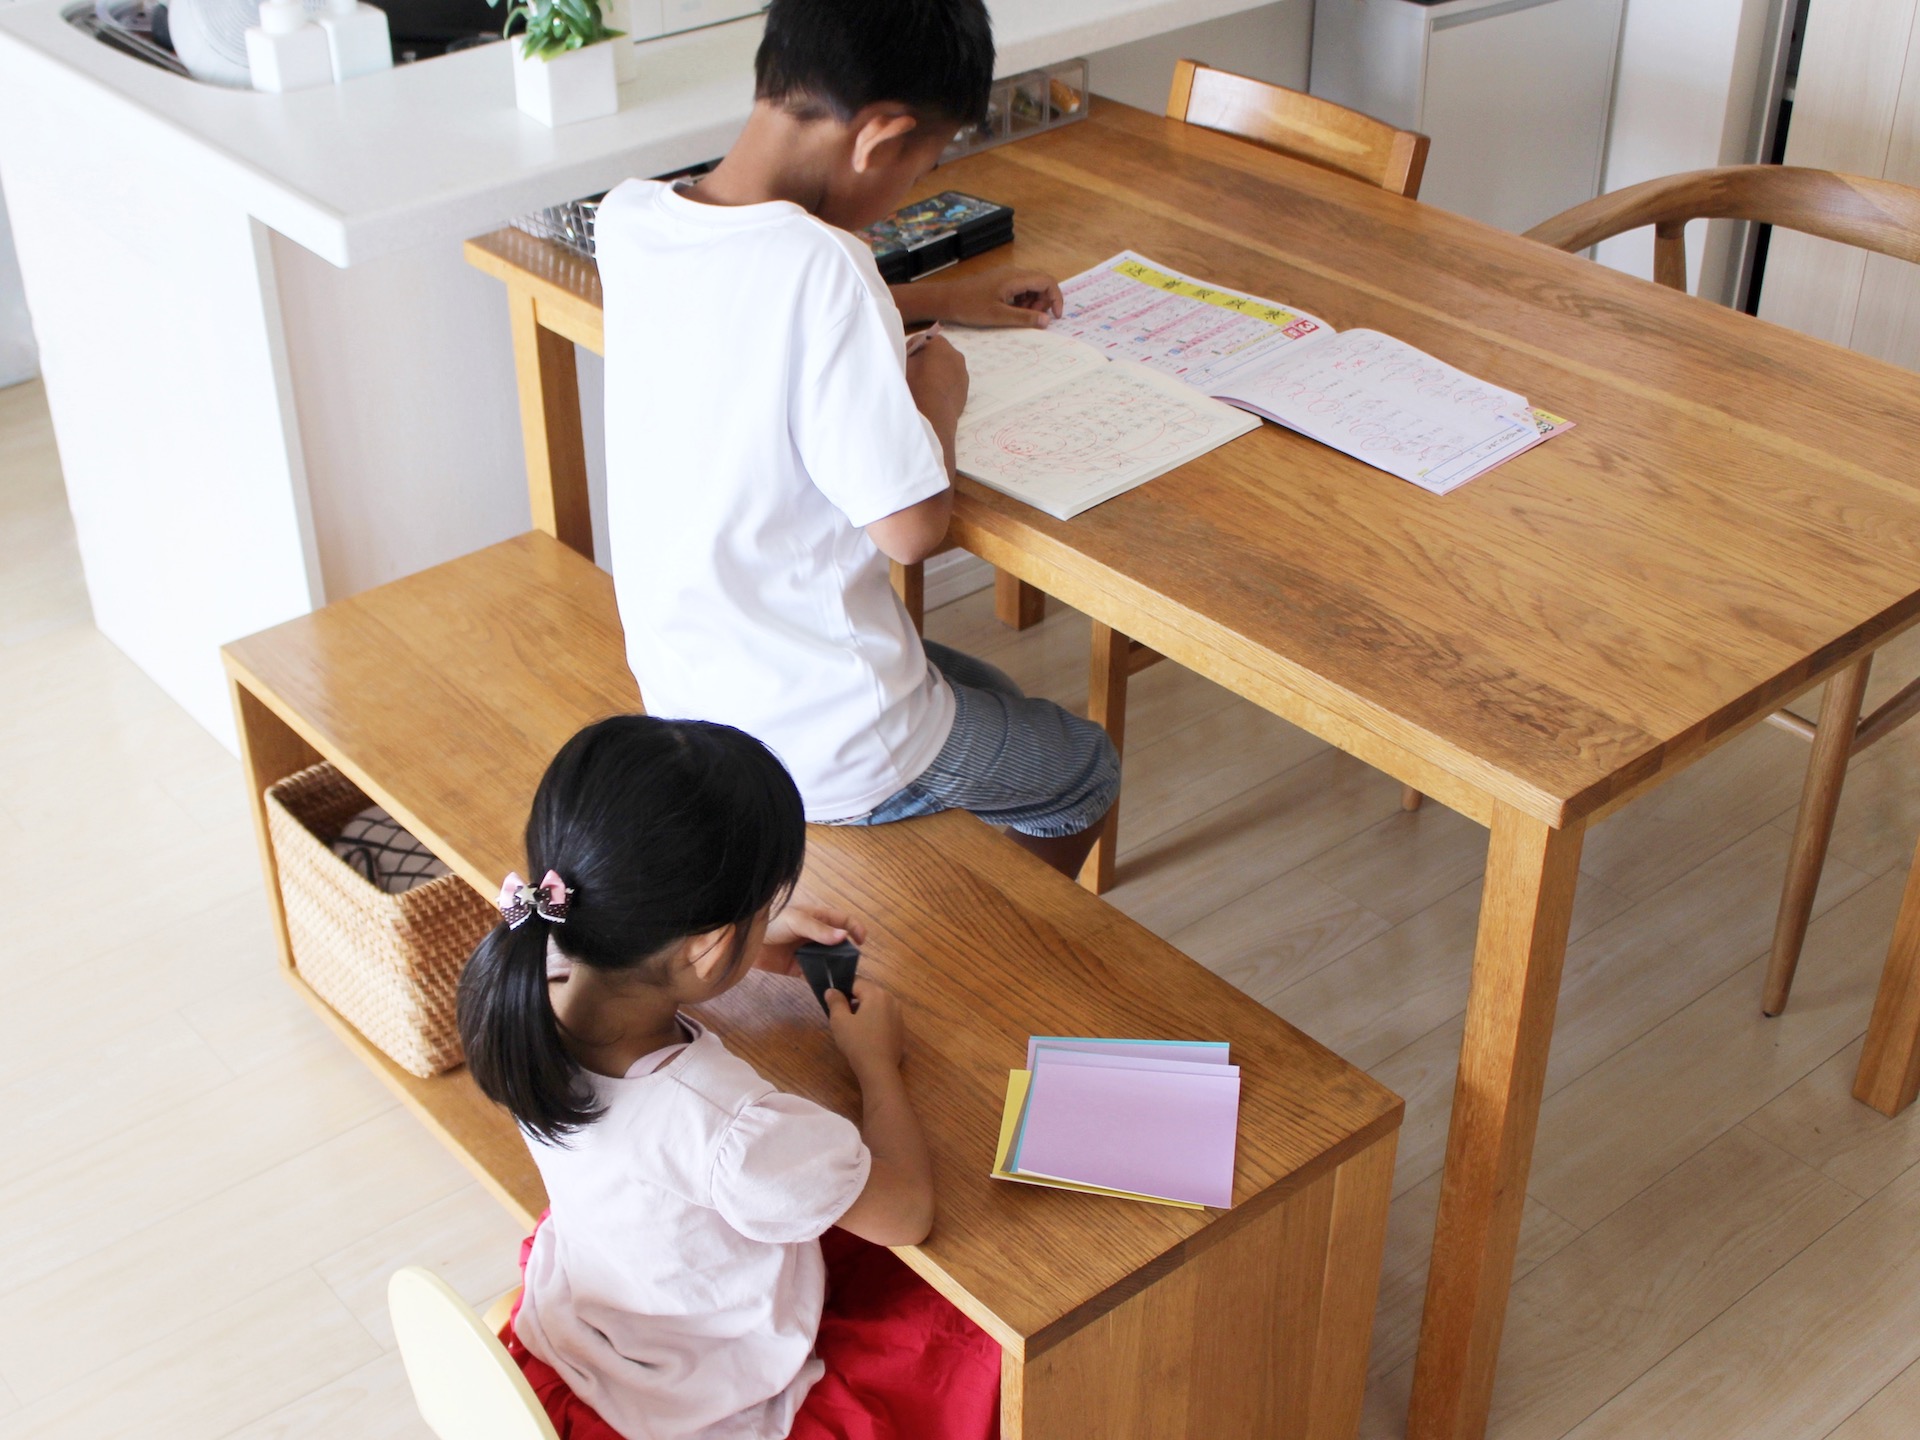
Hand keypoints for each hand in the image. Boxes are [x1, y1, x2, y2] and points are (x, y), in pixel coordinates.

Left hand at [754, 904, 865, 975]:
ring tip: (845, 980)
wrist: (745, 939)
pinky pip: (814, 975)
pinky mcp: (797, 968)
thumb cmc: (772, 922)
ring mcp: (807, 952)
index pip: (843, 921)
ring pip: (828, 961)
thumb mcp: (796, 921)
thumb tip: (844, 936)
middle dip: (848, 954)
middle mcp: (816, 936)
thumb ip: (819, 930)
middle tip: (852, 966)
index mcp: (818, 919)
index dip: (855, 929)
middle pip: (839, 944)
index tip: (861, 943)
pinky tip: (829, 987)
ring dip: (836, 968)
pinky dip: (822, 980)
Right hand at [826, 979, 906, 1080]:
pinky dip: (873, 1020)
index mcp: (876, 993)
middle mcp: (891, 999)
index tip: (833, 1002)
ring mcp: (898, 1014)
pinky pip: (884, 1016)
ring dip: (864, 1010)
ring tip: (852, 1026)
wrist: (879, 1069)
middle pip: (868, 992)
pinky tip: (865, 1035)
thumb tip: (832, 990)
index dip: (842, 989)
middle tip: (841, 1015)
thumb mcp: (840, 1021)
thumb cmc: (857, 1042)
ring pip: (876, 1004)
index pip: (856, 981)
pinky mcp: (900, 1027)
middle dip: (853, 1000)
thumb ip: (835, 1002)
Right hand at [905, 333, 968, 434]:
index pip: (920, 341)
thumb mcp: (902, 363)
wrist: (931, 415)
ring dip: (935, 375)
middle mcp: (955, 354)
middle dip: (925, 362)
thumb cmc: (913, 385)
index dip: (910, 352)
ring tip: (922, 390)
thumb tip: (911, 355)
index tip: (903, 363)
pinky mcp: (965, 391)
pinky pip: (951, 385)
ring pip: (945, 370)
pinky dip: (942, 388)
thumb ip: (907, 354)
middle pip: (936, 355)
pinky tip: (932, 399)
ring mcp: (962, 373)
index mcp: (938, 343)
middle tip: (912, 376)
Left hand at [925, 266, 1064, 328]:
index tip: (1056, 317)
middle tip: (1034, 320)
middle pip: (1041, 283)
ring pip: (1030, 287)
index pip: (1047, 281)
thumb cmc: (969, 307)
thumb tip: (1046, 321)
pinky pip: (1019, 289)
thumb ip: (1024, 318)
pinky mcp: (999, 282)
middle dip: (1043, 302)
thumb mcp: (998, 316)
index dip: (1056, 298)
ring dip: (1033, 303)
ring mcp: (1006, 276)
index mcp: (1015, 278)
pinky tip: (1012, 313)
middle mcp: (1013, 273)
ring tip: (1021, 318)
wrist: (945, 299)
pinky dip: (1022, 301)